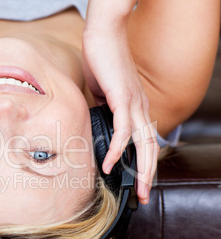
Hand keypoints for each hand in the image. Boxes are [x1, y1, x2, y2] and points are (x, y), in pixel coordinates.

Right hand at [82, 6, 159, 204]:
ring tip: (138, 189)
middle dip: (149, 174)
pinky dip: (118, 148)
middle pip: (150, 146)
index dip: (144, 162)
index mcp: (136, 106)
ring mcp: (134, 102)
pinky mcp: (123, 98)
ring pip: (143, 142)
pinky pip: (123, 129)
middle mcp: (140, 107)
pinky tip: (111, 163)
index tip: (138, 180)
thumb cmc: (102, 60)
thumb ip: (103, 109)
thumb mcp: (102, 92)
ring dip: (142, 169)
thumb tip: (96, 122)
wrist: (103, 34)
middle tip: (144, 196)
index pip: (144, 140)